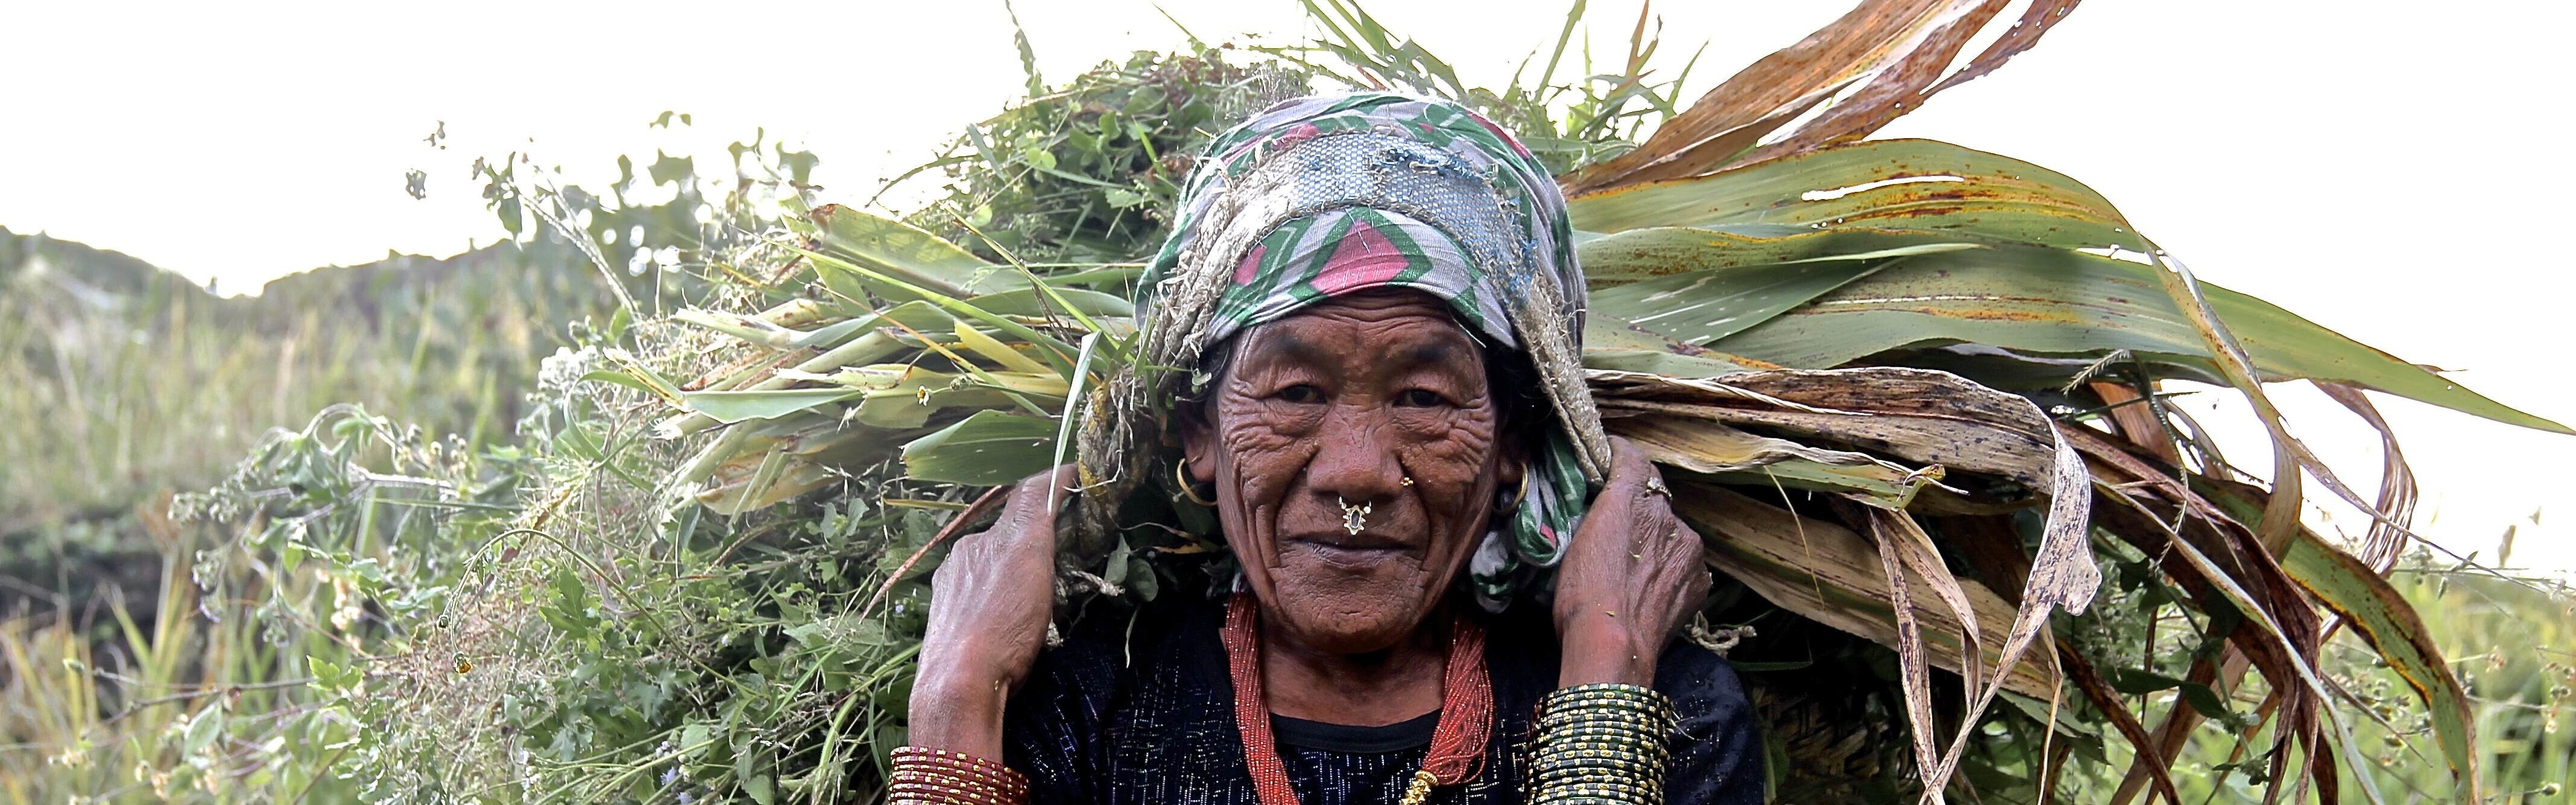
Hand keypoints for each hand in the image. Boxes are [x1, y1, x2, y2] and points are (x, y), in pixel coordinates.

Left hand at [908, 465, 1076, 758]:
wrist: (958, 684)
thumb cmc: (1004, 627)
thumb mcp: (1030, 562)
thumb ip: (1036, 514)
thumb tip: (1051, 480)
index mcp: (994, 537)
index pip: (1029, 494)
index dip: (1055, 482)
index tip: (1077, 476)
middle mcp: (968, 550)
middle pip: (1007, 530)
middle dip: (1032, 536)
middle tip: (1059, 557)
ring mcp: (951, 582)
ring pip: (988, 562)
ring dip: (1008, 568)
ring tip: (1028, 598)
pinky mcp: (941, 612)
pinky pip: (973, 590)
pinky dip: (989, 594)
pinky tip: (998, 619)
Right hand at [1551, 437, 1708, 687]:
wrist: (1614, 646)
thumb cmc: (1581, 594)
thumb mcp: (1574, 540)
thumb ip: (1595, 508)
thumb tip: (1605, 490)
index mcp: (1634, 500)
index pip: (1634, 460)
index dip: (1620, 456)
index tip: (1608, 459)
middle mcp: (1669, 517)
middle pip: (1654, 501)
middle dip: (1636, 509)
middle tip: (1614, 533)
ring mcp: (1690, 551)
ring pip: (1672, 534)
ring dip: (1656, 542)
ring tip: (1632, 570)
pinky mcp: (1700, 581)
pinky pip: (1685, 565)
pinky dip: (1670, 570)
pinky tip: (1650, 589)